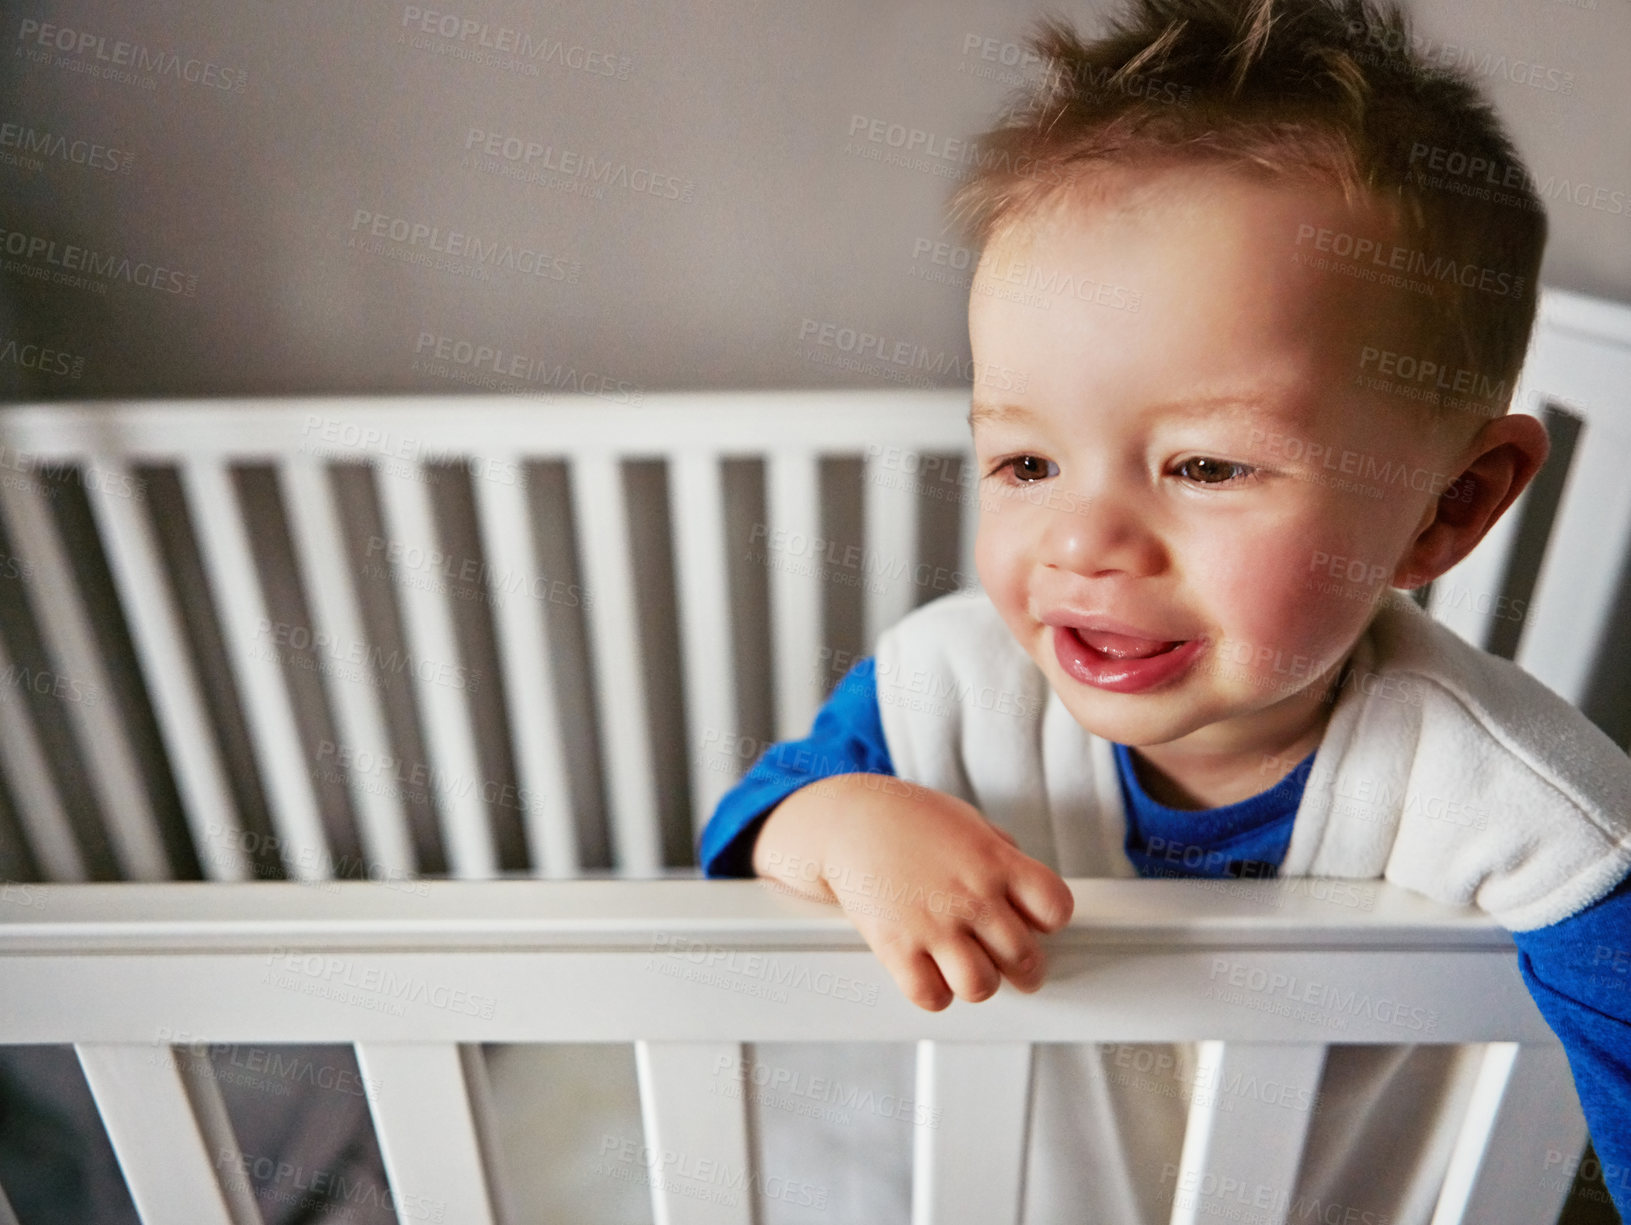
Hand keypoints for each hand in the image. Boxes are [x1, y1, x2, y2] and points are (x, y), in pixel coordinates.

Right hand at [752, 774, 1074, 1010]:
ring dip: (979, 983)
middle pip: (1024, 958)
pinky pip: (931, 997)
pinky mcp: (896, 947)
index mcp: (996, 861)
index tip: (1035, 921)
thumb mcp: (968, 822)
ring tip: (970, 971)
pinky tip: (931, 973)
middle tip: (1014, 966)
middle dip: (1024, 968)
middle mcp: (971, 896)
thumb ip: (1002, 853)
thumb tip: (1027, 886)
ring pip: (981, 987)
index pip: (1054, 908)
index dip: (1049, 920)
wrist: (846, 820)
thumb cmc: (907, 818)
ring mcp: (934, 924)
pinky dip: (935, 993)